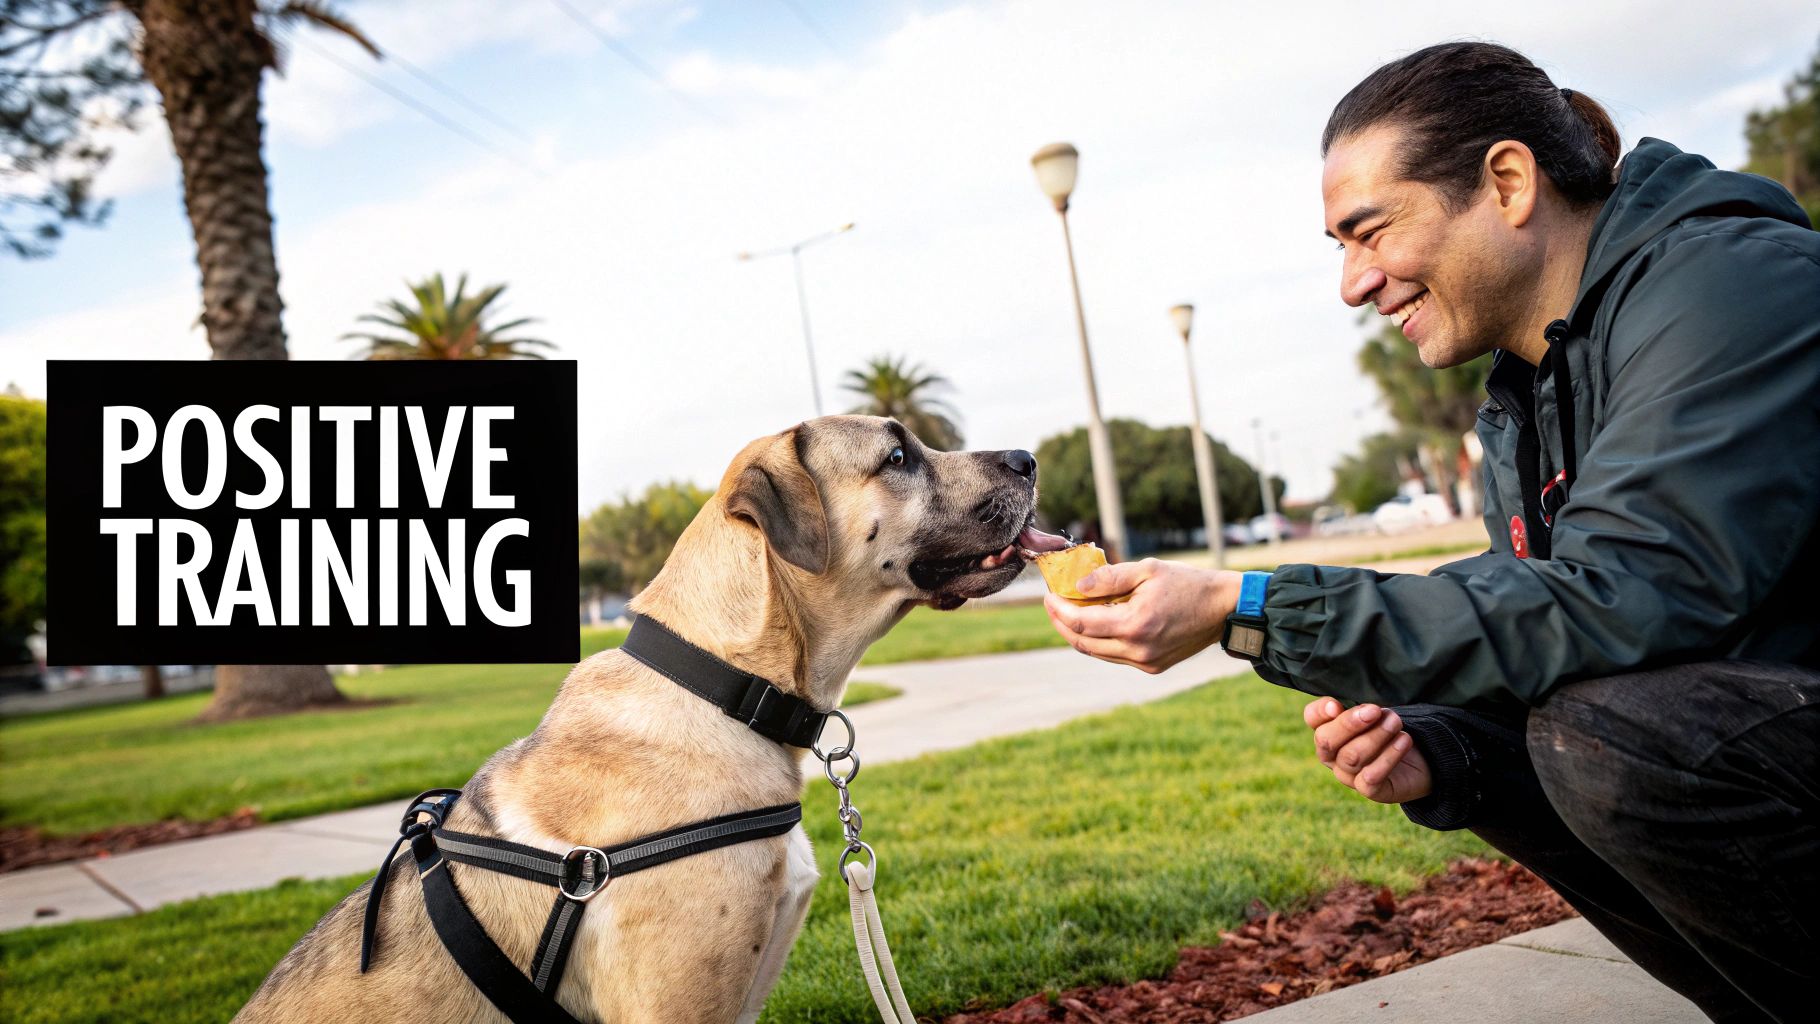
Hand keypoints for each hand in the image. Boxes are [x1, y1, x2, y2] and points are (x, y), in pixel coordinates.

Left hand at [1042, 558, 1239, 673]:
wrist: (1224, 609)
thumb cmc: (1188, 583)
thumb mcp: (1147, 570)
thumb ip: (1109, 577)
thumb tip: (1077, 586)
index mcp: (1135, 625)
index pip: (1081, 623)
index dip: (1058, 610)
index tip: (1048, 595)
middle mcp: (1138, 650)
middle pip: (1083, 643)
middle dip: (1061, 623)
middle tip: (1052, 604)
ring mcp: (1145, 662)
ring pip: (1097, 652)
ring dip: (1079, 634)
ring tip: (1069, 612)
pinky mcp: (1152, 666)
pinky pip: (1115, 655)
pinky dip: (1100, 640)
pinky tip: (1096, 622)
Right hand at [1303, 697, 1432, 803]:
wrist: (1418, 763)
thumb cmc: (1390, 733)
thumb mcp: (1375, 715)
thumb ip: (1362, 710)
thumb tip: (1358, 708)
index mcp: (1329, 730)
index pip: (1312, 718)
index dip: (1320, 712)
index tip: (1337, 705)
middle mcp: (1332, 755)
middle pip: (1326, 740)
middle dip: (1349, 724)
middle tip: (1374, 711)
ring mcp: (1348, 775)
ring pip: (1351, 756)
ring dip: (1376, 736)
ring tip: (1395, 722)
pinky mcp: (1370, 791)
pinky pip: (1371, 777)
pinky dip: (1389, 756)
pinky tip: (1404, 740)